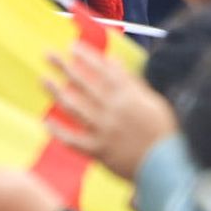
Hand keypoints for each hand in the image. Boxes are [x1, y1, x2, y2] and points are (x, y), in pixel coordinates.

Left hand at [46, 43, 177, 180]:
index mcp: (129, 95)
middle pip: (85, 84)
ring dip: (57, 92)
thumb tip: (115, 62)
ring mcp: (104, 130)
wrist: (167, 164)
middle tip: (48, 54)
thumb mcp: (153, 101)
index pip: (104, 70)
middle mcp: (114, 109)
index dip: (87, 57)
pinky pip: (74, 140)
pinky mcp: (99, 151)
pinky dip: (59, 131)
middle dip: (65, 67)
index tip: (72, 46)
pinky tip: (46, 121)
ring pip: (75, 107)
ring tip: (44, 79)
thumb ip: (132, 82)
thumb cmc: (164, 131)